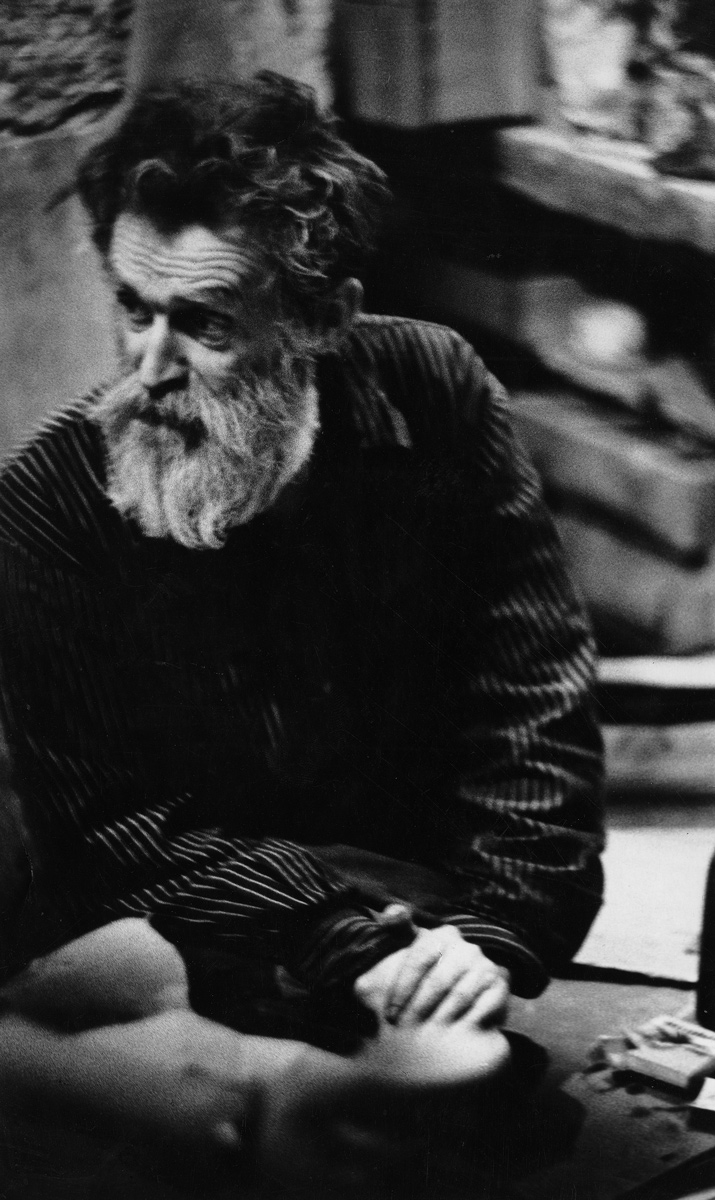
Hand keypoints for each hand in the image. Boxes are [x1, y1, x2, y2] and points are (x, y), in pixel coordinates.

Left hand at [354, 924, 509, 1029]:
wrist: (459, 995)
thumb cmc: (427, 971)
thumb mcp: (409, 947)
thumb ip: (397, 928)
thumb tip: (391, 912)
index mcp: (444, 935)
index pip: (419, 959)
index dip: (402, 988)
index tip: (390, 1013)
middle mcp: (468, 948)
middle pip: (439, 980)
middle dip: (419, 1006)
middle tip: (405, 1026)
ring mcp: (486, 966)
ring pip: (460, 995)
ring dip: (440, 1016)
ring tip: (427, 1032)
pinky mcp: (501, 986)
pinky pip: (484, 1006)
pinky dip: (467, 1021)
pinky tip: (454, 1032)